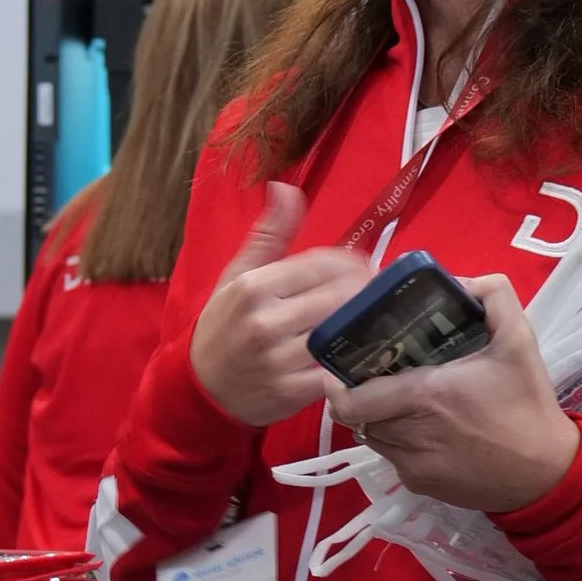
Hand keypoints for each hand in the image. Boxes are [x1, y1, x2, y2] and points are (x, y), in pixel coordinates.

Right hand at [188, 185, 375, 428]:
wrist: (200, 389)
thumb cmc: (222, 326)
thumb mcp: (237, 276)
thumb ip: (268, 235)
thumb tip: (286, 188)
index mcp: (254, 287)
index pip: (321, 264)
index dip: (352, 263)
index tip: (367, 265)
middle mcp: (266, 321)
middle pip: (338, 297)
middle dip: (366, 291)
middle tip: (381, 290)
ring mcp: (279, 359)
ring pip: (341, 334)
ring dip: (367, 324)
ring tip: (379, 316)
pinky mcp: (292, 392)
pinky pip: (336, 372)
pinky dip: (355, 361)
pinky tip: (365, 352)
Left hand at [334, 275, 578, 512]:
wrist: (548, 473)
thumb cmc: (528, 405)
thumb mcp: (520, 341)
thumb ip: (494, 298)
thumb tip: (463, 281)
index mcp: (426, 396)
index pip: (352, 399)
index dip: (338, 384)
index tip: (342, 367)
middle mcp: (410, 434)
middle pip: (357, 417)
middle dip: (358, 396)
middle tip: (374, 376)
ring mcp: (412, 465)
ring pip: (372, 438)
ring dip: (377, 418)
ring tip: (400, 400)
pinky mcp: (420, 486)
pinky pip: (393, 458)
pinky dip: (399, 441)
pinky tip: (425, 429)